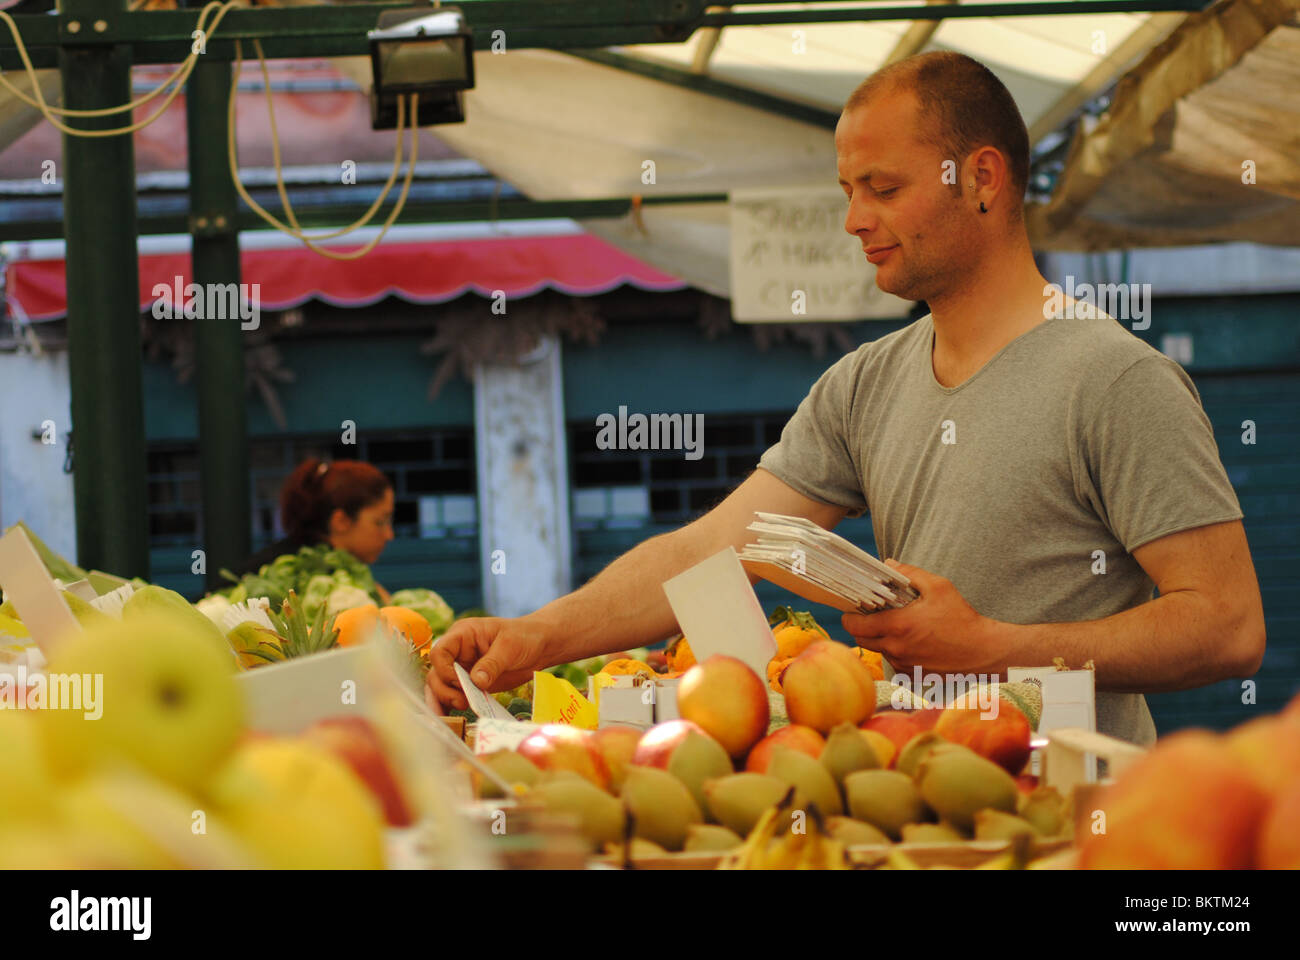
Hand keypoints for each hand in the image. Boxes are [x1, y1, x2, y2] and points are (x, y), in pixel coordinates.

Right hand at [426, 616, 551, 710]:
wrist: (540, 647)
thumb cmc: (525, 637)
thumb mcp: (510, 646)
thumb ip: (492, 663)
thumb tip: (476, 682)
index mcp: (463, 635)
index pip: (440, 652)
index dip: (444, 670)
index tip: (460, 682)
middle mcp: (458, 652)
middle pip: (436, 673)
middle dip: (445, 690)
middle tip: (462, 703)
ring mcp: (462, 669)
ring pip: (440, 687)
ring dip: (443, 702)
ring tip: (451, 719)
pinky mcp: (470, 684)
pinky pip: (454, 696)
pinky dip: (450, 708)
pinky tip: (450, 721)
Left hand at [842, 560, 1002, 676]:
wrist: (983, 652)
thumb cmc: (962, 618)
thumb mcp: (938, 587)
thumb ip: (910, 573)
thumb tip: (888, 564)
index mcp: (898, 626)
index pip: (855, 624)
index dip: (849, 615)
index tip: (853, 607)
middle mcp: (896, 648)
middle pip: (861, 639)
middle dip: (860, 626)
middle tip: (871, 614)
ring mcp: (903, 663)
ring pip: (877, 649)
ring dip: (879, 637)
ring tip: (895, 624)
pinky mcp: (911, 674)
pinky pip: (893, 660)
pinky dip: (895, 649)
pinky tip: (911, 639)